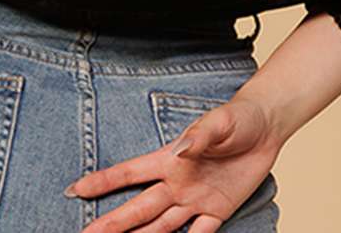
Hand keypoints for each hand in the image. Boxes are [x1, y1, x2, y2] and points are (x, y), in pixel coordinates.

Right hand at [68, 94, 281, 232]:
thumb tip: (179, 151)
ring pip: (159, 227)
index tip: (75, 190)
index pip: (130, 173)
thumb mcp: (219, 122)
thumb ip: (199, 136)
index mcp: (170, 159)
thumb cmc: (237, 118)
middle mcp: (177, 183)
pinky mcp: (217, 210)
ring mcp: (194, 199)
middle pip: (138, 208)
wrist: (265, 127)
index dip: (102, 181)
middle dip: (111, 224)